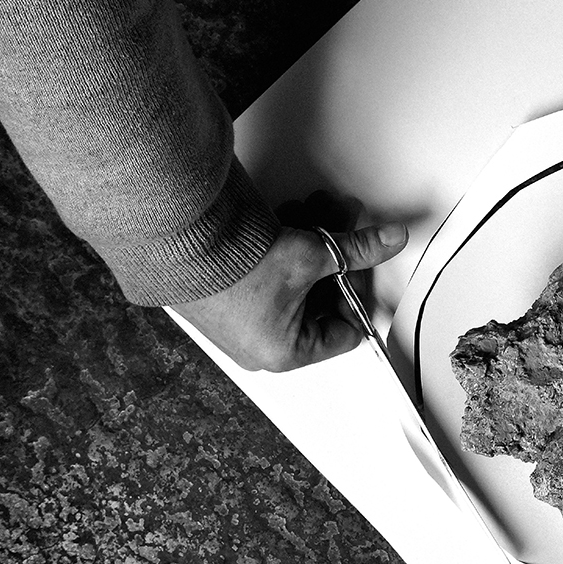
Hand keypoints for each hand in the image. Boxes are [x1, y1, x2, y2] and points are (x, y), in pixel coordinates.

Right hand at [172, 222, 407, 371]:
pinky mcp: (220, 302)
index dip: (359, 290)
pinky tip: (285, 219)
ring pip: (293, 284)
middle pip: (319, 302)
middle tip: (342, 223)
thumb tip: (389, 242)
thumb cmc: (233, 264)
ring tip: (313, 210)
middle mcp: (259, 348)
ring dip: (310, 243)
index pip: (346, 331)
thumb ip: (358, 250)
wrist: (173, 238)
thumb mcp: (312, 255)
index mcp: (286, 353)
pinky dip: (280, 250)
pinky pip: (266, 279)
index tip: (362, 262)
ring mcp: (237, 327)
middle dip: (334, 257)